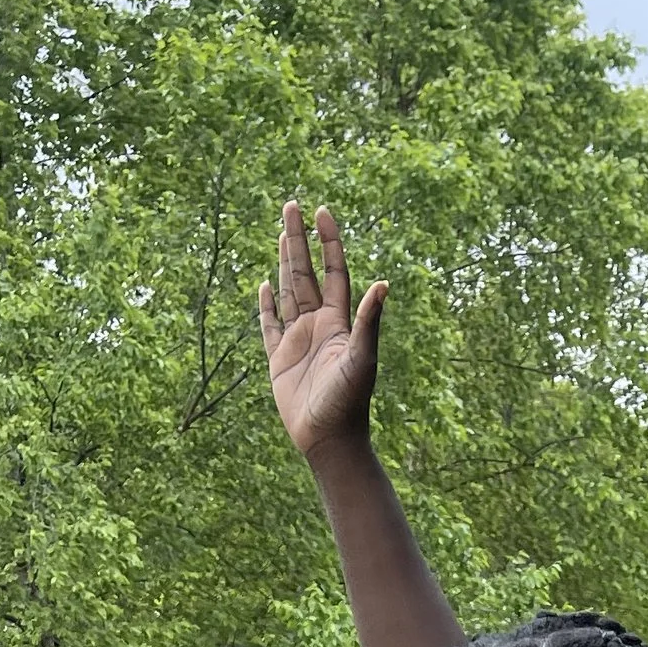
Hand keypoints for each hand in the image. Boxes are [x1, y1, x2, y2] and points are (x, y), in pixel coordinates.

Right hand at [260, 200, 385, 458]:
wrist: (330, 440)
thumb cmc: (350, 402)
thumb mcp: (362, 359)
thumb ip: (368, 321)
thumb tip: (383, 284)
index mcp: (338, 322)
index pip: (334, 272)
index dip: (328, 242)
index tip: (321, 212)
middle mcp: (318, 326)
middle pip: (306, 273)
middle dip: (299, 240)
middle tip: (291, 206)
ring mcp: (298, 341)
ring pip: (288, 292)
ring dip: (284, 262)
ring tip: (280, 233)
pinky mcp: (279, 360)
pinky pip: (269, 326)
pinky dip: (266, 305)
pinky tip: (264, 285)